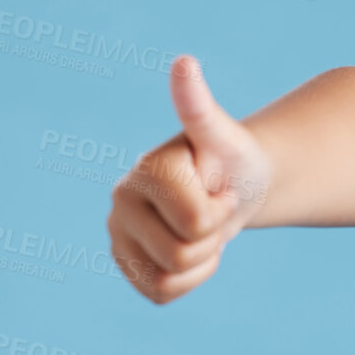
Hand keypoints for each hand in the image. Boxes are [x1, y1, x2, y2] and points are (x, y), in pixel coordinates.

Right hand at [107, 55, 273, 303]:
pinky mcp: (125, 263)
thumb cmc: (235, 159)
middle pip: (181, 252)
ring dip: (201, 259)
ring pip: (169, 276)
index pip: (196, 221)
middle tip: (211, 208)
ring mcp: (117, 234)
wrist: (236, 187)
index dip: (221, 210)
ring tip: (201, 228)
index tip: (218, 187)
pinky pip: (160, 292)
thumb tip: (184, 62)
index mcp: (144, 170)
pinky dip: (188, 278)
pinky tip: (191, 249)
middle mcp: (120, 200)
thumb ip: (201, 107)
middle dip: (212, 236)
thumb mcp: (227, 136)